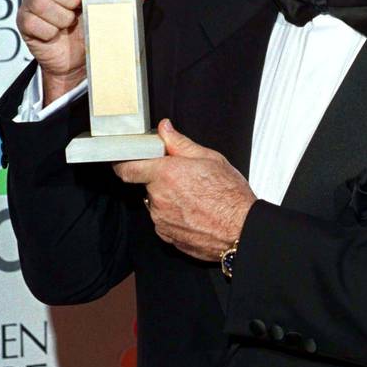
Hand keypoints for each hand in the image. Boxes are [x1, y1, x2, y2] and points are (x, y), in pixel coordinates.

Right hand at [17, 0, 154, 103]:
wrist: (88, 62)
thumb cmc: (102, 28)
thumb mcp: (128, 5)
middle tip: (81, 9)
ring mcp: (34, 2)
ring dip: (60, 16)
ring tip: (70, 23)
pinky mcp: (26, 22)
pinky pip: (31, 21)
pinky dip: (49, 30)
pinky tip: (58, 34)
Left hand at [113, 119, 256, 260]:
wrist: (242, 230)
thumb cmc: (231, 196)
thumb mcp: (210, 159)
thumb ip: (180, 144)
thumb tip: (165, 129)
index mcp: (166, 174)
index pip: (128, 168)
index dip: (124, 163)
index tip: (125, 160)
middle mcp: (158, 199)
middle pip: (148, 185)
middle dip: (162, 180)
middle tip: (185, 178)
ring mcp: (161, 220)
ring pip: (158, 204)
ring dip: (170, 199)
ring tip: (196, 198)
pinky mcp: (167, 237)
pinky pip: (165, 222)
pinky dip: (176, 216)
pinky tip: (196, 213)